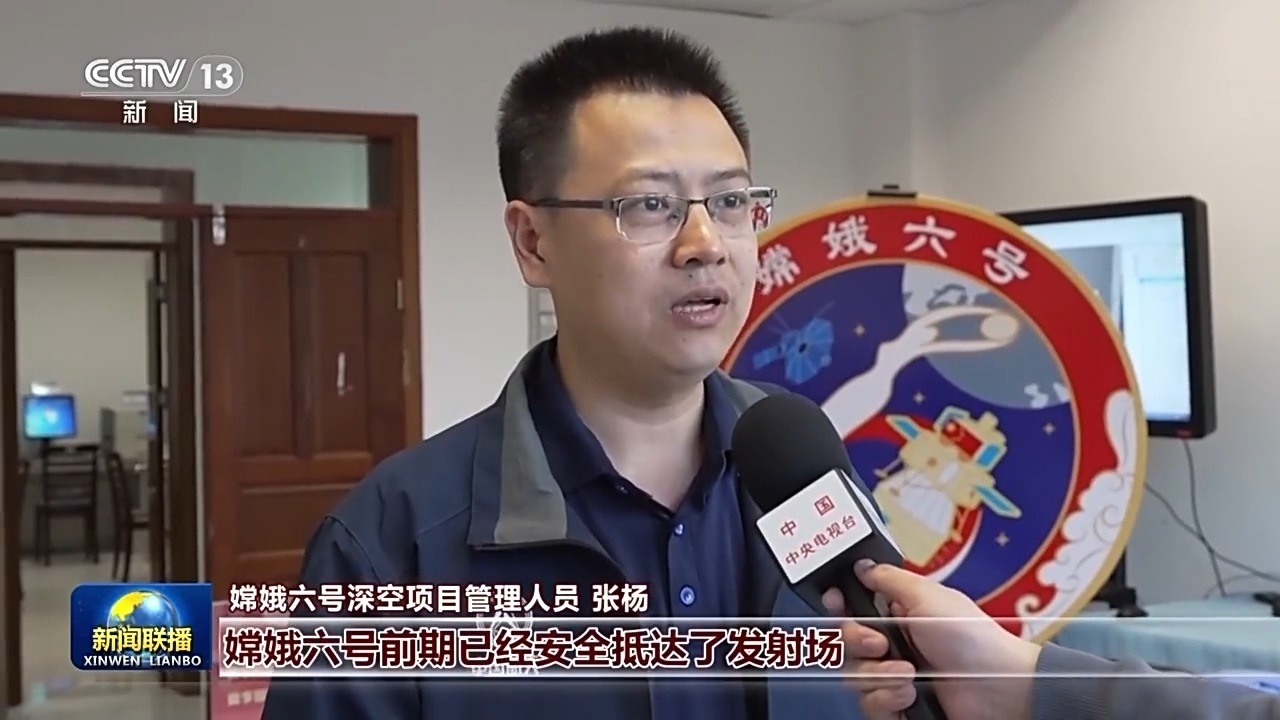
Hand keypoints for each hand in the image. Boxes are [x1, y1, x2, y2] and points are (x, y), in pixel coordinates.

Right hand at [823, 561, 1041, 719]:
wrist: (999, 689)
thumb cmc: (972, 639)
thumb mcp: (928, 596)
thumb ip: (889, 579)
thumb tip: (861, 565)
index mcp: (897, 613)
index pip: (851, 605)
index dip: (838, 604)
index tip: (835, 602)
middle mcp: (892, 644)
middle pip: (845, 642)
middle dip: (856, 643)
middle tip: (881, 645)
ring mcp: (894, 677)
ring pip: (854, 676)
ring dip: (878, 677)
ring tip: (909, 676)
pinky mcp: (898, 706)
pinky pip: (870, 706)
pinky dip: (886, 701)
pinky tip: (910, 696)